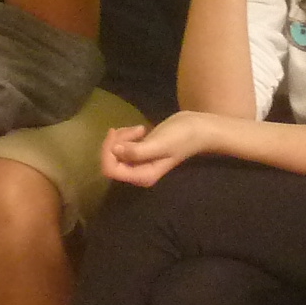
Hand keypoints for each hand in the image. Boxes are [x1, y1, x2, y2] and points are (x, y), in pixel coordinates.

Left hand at [102, 111, 225, 188]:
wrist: (198, 128)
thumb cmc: (182, 137)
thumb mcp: (160, 144)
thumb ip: (137, 151)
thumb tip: (115, 150)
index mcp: (143, 176)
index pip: (111, 170)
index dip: (108, 152)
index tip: (117, 133)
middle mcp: (138, 173)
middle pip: (110, 162)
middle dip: (114, 143)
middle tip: (133, 130)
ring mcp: (139, 163)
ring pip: (115, 153)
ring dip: (121, 137)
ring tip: (139, 129)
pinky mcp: (140, 153)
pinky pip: (122, 147)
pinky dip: (125, 136)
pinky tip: (140, 129)